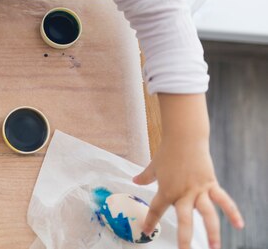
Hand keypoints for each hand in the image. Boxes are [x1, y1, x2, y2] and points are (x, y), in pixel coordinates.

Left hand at [133, 94, 243, 248]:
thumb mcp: (154, 166)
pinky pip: (223, 200)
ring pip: (206, 214)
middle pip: (184, 219)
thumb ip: (145, 177)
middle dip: (184, 237)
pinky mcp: (211, 184)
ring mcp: (198, 190)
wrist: (185, 137)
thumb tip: (135, 181)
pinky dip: (232, 212)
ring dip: (212, 231)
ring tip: (215, 247)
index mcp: (167, 190)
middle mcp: (183, 193)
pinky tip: (239, 225)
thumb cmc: (168, 152)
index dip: (151, 221)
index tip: (146, 231)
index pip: (157, 209)